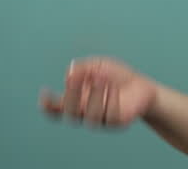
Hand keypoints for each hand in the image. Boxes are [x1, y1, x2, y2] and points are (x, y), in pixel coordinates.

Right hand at [39, 56, 157, 129]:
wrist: (142, 85)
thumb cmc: (116, 76)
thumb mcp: (98, 65)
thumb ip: (83, 67)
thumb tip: (70, 74)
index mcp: (77, 101)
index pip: (57, 109)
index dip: (48, 105)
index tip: (45, 93)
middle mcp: (86, 112)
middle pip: (70, 113)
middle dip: (71, 96)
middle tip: (77, 79)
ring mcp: (101, 119)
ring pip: (90, 116)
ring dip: (93, 96)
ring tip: (100, 79)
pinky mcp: (117, 121)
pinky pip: (110, 115)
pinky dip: (110, 100)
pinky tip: (113, 87)